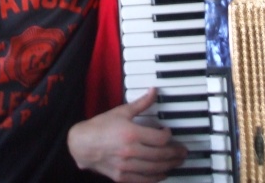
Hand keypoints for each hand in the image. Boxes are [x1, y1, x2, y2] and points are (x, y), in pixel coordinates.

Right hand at [67, 88, 187, 181]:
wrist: (81, 144)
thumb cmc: (100, 127)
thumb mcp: (121, 111)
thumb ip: (141, 103)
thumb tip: (153, 91)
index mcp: (132, 134)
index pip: (160, 139)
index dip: (169, 136)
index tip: (169, 133)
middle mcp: (130, 151)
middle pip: (161, 155)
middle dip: (176, 153)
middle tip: (183, 151)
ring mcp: (126, 166)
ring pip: (155, 169)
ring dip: (170, 165)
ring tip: (177, 162)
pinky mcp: (122, 177)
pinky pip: (144, 180)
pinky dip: (156, 178)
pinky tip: (162, 173)